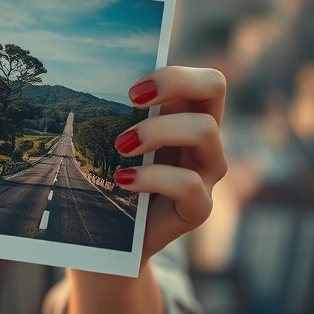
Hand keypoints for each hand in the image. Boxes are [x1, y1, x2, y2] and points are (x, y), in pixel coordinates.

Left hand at [113, 66, 227, 260]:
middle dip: (174, 83)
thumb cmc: (118, 178)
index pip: (206, 79)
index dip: (175, 74)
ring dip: (157, 130)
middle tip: (132, 99)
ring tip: (121, 145)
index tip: (132, 90)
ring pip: (205, 130)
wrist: (118, 238)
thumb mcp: (121, 142)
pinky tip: (124, 180)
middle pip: (215, 86)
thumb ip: (122, 115)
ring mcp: (208, 173)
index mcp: (189, 116)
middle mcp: (206, 140)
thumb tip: (99, 77)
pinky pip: (188, 184)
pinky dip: (152, 177)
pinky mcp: (200, 207)